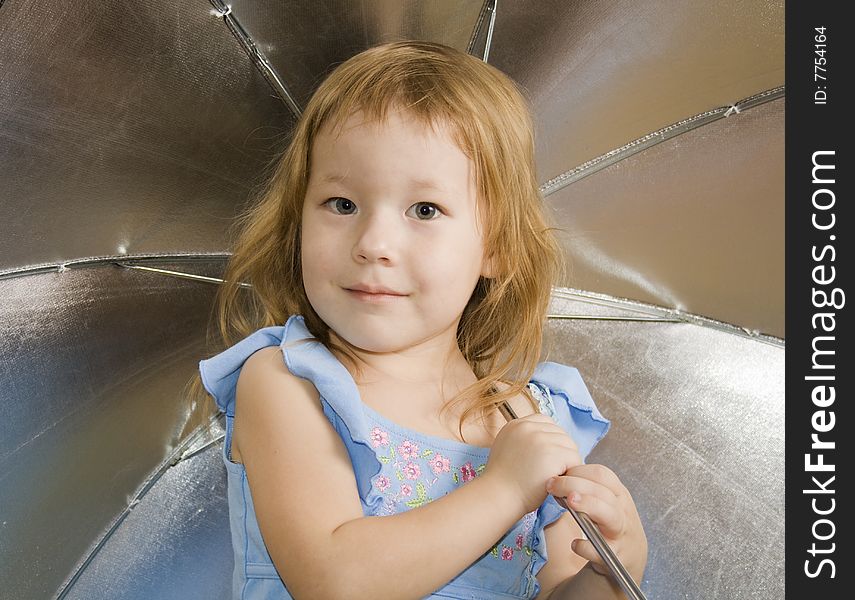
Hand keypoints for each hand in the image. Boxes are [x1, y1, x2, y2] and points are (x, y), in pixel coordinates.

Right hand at [484, 414, 581, 513]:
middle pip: (561, 433)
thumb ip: (523, 440)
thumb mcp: (506, 449)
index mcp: (516, 425)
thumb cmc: (502, 482)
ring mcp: (541, 439)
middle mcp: (528, 427)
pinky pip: (574, 460)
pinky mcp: (552, 453)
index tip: (547, 456)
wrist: (498, 496)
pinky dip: (569, 473)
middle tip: (549, 471)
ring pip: (570, 446)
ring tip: (552, 477)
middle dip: (560, 452)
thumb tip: (547, 442)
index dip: (550, 440)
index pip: (546, 422)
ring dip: (566, 463)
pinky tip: (556, 481)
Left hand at [546, 464, 646, 582]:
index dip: (578, 471)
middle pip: (601, 491)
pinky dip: (586, 547)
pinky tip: (574, 544)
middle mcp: (622, 510)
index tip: (558, 474)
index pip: (601, 474)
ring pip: (609, 515)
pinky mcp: (615, 556)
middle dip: (573, 484)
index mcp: (619, 493)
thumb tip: (555, 482)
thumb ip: (586, 490)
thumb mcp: (605, 502)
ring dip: (588, 505)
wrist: (631, 555)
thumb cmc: (610, 521)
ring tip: (569, 501)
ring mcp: (621, 533)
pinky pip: (600, 551)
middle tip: (551, 485)